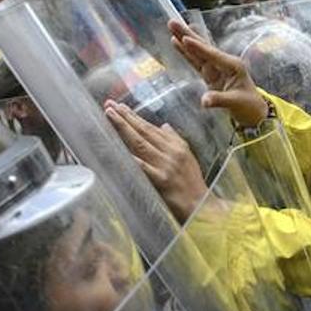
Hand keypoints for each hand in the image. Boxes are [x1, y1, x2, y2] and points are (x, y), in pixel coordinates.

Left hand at [105, 100, 207, 220]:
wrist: (200, 204)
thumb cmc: (192, 182)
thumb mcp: (188, 156)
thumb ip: (174, 139)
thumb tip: (164, 125)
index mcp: (177, 145)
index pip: (151, 128)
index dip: (134, 116)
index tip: (120, 106)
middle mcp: (171, 152)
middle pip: (144, 131)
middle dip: (125, 117)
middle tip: (110, 106)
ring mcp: (165, 165)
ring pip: (140, 143)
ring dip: (124, 128)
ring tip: (110, 116)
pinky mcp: (161, 180)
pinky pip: (142, 166)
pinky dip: (131, 157)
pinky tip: (119, 148)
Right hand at [168, 18, 268, 126]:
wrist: (253, 111)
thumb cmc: (248, 105)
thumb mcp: (235, 103)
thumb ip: (219, 100)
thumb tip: (204, 101)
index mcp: (233, 66)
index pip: (212, 55)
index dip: (198, 48)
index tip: (185, 38)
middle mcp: (224, 63)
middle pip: (202, 47)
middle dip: (187, 35)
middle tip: (172, 22)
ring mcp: (216, 68)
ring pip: (197, 51)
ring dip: (184, 39)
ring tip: (171, 26)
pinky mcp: (210, 74)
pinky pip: (195, 61)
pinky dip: (186, 52)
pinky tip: (176, 42)